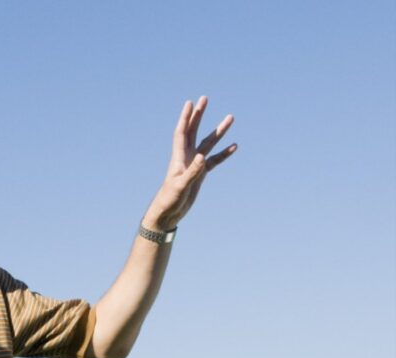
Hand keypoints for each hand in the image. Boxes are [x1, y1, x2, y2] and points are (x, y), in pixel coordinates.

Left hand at [145, 96, 236, 230]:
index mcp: (179, 157)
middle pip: (194, 131)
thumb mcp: (181, 186)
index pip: (182, 132)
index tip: (190, 102)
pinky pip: (215, 161)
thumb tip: (202, 157)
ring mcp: (195, 165)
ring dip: (218, 131)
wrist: (168, 213)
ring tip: (230, 117)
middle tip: (205, 98)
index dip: (186, 117)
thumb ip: (192, 171)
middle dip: (199, 115)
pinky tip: (234, 146)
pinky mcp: (201, 174)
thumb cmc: (170, 200)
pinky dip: (224, 154)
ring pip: (208, 143)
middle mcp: (187, 157)